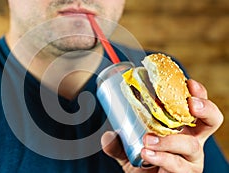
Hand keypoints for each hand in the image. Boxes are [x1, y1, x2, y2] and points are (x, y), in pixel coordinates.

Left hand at [101, 79, 223, 172]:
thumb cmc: (143, 161)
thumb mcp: (129, 148)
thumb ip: (118, 142)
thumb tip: (107, 136)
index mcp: (182, 127)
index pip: (196, 106)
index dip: (198, 93)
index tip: (187, 83)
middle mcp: (192, 141)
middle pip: (211, 121)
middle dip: (204, 109)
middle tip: (190, 105)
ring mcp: (191, 159)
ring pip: (190, 145)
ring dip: (168, 140)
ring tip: (147, 139)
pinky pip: (178, 165)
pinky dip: (162, 158)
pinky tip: (147, 154)